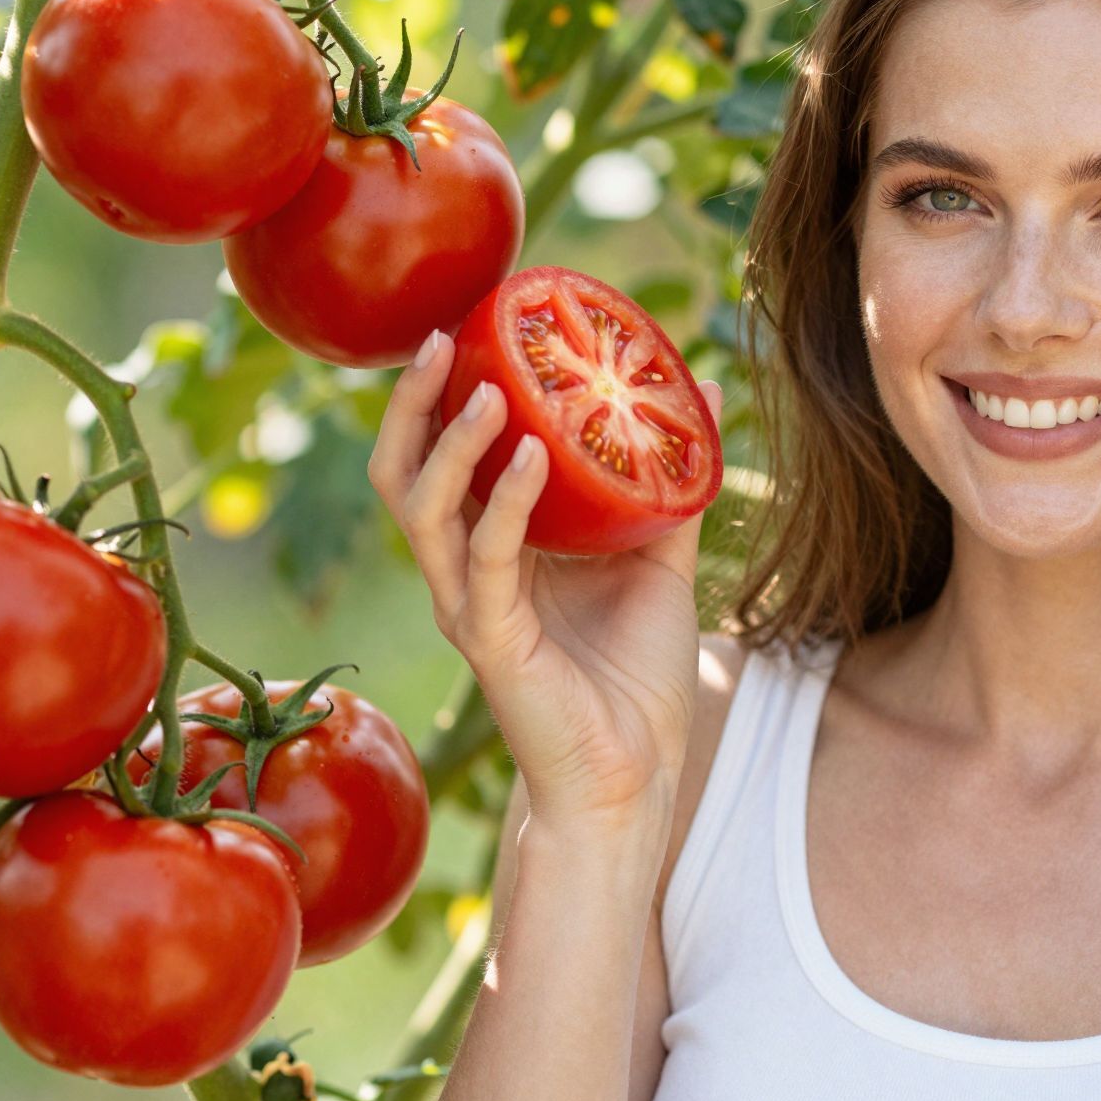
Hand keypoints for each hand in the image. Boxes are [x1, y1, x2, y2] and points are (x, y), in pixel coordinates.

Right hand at [367, 328, 721, 822]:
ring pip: (424, 508)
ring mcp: (469, 605)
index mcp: (493, 550)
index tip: (473, 327)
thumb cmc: (635, 676)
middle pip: (404, 471)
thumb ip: (663, 491)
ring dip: (453, 442)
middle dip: (414, 403)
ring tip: (488, 386)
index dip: (445, 395)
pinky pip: (484, 559)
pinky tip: (531, 454)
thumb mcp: (658, 563)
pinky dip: (506, 501)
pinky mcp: (491, 640)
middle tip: (446, 337)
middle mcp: (466, 571)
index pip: (443, 457)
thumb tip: (696, 403)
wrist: (636, 773)